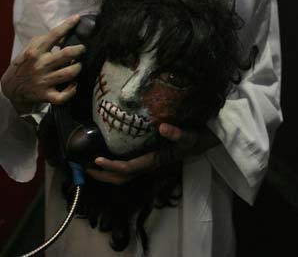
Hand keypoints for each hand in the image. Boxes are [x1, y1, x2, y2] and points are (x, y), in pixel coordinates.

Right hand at [1, 15, 85, 113]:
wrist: (11, 87)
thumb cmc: (25, 64)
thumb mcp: (30, 49)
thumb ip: (45, 41)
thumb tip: (65, 34)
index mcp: (35, 51)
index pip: (54, 34)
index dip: (68, 25)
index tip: (77, 18)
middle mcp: (40, 65)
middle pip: (67, 54)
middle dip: (80, 50)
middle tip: (82, 49)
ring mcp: (43, 81)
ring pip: (70, 73)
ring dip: (78, 68)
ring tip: (78, 65)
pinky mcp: (46, 95)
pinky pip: (64, 95)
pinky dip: (72, 90)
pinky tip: (73, 84)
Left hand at [86, 123, 219, 184]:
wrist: (206, 141)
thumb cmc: (197, 138)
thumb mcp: (190, 136)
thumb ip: (178, 133)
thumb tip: (162, 127)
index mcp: (156, 160)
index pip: (130, 168)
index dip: (112, 166)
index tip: (96, 159)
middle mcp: (150, 164)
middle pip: (123, 177)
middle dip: (103, 175)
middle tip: (84, 166)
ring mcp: (150, 162)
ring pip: (125, 175)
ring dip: (107, 173)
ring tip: (91, 164)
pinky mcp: (150, 157)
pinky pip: (129, 167)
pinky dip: (115, 166)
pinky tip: (107, 156)